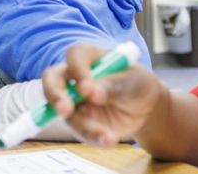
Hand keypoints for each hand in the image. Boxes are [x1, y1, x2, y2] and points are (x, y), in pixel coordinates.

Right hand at [43, 43, 164, 146]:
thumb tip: (93, 94)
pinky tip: (109, 140)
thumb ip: (113, 86)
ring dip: (84, 126)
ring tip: (108, 137)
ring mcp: (73, 99)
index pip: (75, 56)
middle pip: (52, 80)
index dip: (77, 71)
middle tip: (65, 111)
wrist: (145, 107)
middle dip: (55, 95)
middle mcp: (74, 76)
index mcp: (89, 57)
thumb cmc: (136, 83)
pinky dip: (93, 137)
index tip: (86, 88)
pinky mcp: (78, 120)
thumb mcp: (133, 81)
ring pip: (66, 112)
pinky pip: (79, 130)